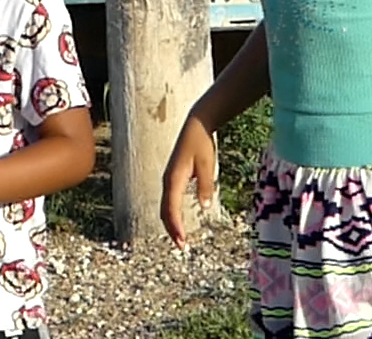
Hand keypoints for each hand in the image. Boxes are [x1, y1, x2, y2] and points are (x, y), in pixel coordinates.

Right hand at [160, 115, 217, 247]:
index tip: (182, 241)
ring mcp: (169, 179)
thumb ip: (205, 185)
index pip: (172, 208)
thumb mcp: (207, 164)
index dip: (176, 226)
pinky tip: (178, 222)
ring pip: (165, 206)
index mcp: (174, 178)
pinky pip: (169, 200)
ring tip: (180, 239)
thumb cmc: (202, 143)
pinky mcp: (173, 178)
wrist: (196, 125)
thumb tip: (205, 206)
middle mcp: (168, 180)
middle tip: (182, 247)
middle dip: (171, 229)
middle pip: (165, 210)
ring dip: (171, 223)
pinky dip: (172, 214)